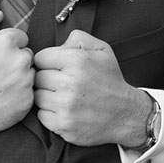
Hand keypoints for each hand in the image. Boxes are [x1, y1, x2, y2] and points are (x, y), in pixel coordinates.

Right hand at [0, 10, 33, 152]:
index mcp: (6, 41)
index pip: (20, 37)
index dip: (6, 46)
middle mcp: (20, 60)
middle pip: (26, 55)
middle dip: (14, 61)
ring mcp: (25, 82)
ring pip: (29, 74)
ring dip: (18, 78)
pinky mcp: (27, 102)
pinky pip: (29, 94)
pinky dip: (19, 96)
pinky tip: (1, 98)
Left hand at [33, 30, 151, 146]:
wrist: (126, 114)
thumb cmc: (111, 80)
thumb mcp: (102, 50)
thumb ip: (78, 38)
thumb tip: (57, 45)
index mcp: (76, 61)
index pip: (40, 58)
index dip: (48, 62)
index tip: (57, 68)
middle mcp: (69, 83)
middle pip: (37, 78)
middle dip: (47, 80)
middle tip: (62, 84)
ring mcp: (65, 106)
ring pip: (37, 97)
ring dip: (47, 97)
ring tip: (63, 97)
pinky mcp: (63, 124)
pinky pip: (42, 115)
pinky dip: (50, 114)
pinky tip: (64, 110)